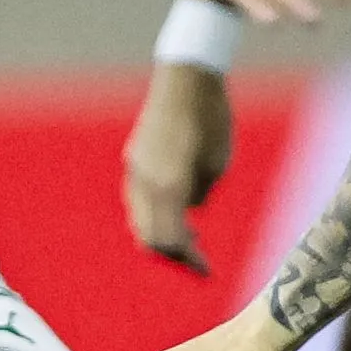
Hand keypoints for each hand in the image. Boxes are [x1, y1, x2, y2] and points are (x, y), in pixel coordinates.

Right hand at [122, 61, 234, 273]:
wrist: (186, 80)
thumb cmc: (211, 120)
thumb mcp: (217, 164)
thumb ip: (200, 194)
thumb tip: (190, 210)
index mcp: (170, 185)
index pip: (172, 240)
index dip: (188, 261)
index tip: (206, 270)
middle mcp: (146, 182)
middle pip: (150, 237)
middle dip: (173, 254)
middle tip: (196, 259)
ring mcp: (135, 170)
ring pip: (139, 221)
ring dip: (160, 235)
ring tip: (188, 236)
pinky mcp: (133, 159)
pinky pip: (137, 200)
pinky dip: (153, 215)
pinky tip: (175, 210)